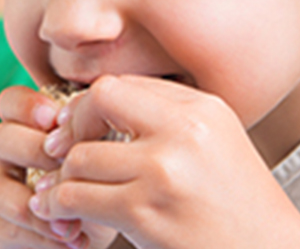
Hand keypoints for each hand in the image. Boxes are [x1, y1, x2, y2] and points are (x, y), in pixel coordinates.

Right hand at [0, 86, 118, 248]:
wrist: (96, 232)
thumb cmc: (103, 184)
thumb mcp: (105, 154)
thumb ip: (99, 130)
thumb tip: (112, 108)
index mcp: (30, 127)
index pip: (10, 102)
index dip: (25, 106)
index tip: (54, 118)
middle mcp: (8, 155)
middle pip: (0, 138)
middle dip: (34, 150)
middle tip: (65, 166)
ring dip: (34, 205)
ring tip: (72, 221)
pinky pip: (6, 227)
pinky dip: (42, 236)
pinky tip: (73, 241)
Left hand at [31, 75, 299, 248]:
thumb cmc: (238, 206)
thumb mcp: (215, 143)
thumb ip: (166, 118)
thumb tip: (94, 103)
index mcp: (201, 108)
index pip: (121, 84)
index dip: (90, 106)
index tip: (81, 130)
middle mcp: (184, 131)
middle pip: (96, 102)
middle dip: (72, 130)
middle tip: (63, 155)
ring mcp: (163, 171)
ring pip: (79, 157)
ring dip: (64, 178)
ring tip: (67, 194)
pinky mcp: (144, 213)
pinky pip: (77, 197)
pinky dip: (61, 206)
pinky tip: (65, 215)